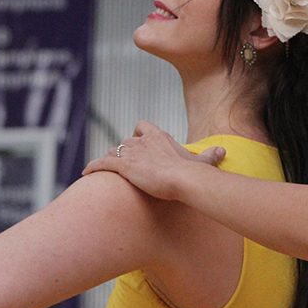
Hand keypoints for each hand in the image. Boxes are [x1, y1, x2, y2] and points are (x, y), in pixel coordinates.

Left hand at [83, 120, 224, 200]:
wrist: (184, 179)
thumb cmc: (193, 172)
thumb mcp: (203, 162)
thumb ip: (210, 155)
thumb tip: (222, 151)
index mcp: (160, 137)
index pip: (143, 127)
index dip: (139, 135)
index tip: (140, 144)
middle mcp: (143, 141)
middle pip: (125, 140)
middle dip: (123, 150)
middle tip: (123, 162)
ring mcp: (132, 153)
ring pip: (113, 150)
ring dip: (109, 158)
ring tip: (105, 170)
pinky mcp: (123, 165)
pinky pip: (102, 162)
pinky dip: (93, 166)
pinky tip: (85, 172)